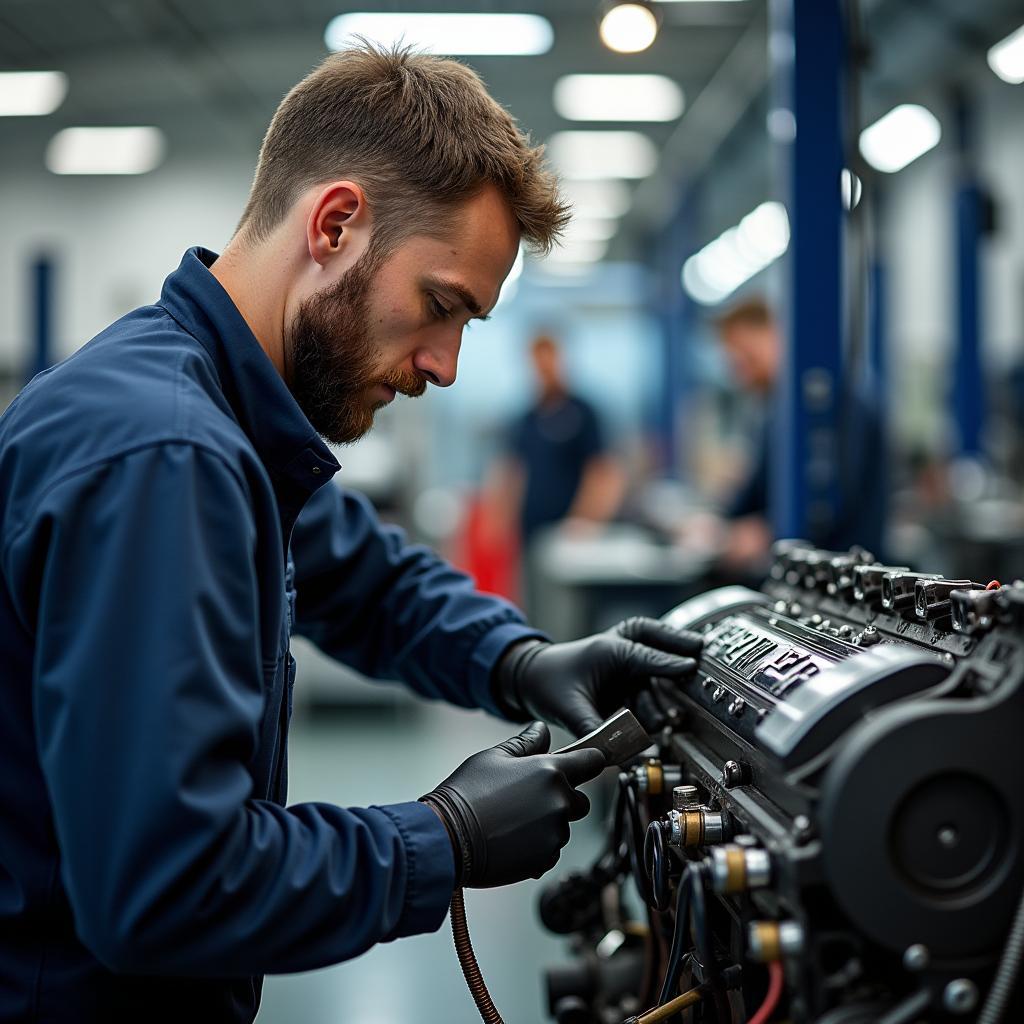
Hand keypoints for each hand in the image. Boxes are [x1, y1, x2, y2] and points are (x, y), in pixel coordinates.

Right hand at [421, 722, 604, 888]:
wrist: (448, 837)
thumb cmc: (467, 793)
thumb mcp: (494, 757)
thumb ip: (525, 743)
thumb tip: (542, 729)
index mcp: (550, 771)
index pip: (591, 762)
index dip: (590, 761)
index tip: (586, 764)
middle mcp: (559, 801)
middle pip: (580, 801)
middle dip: (563, 799)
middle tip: (529, 800)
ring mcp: (555, 833)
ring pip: (563, 827)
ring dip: (547, 825)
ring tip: (512, 822)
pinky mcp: (546, 858)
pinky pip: (550, 850)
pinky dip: (537, 847)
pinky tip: (510, 840)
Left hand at [494, 617, 702, 736]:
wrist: (530, 677)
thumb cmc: (547, 681)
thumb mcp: (568, 707)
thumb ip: (592, 729)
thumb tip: (610, 754)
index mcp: (611, 649)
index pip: (648, 656)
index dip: (671, 662)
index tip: (691, 665)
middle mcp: (621, 651)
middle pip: (659, 640)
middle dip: (679, 644)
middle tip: (700, 647)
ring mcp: (625, 663)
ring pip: (654, 674)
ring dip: (661, 695)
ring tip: (661, 721)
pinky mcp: (625, 677)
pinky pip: (648, 684)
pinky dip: (653, 699)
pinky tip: (657, 720)